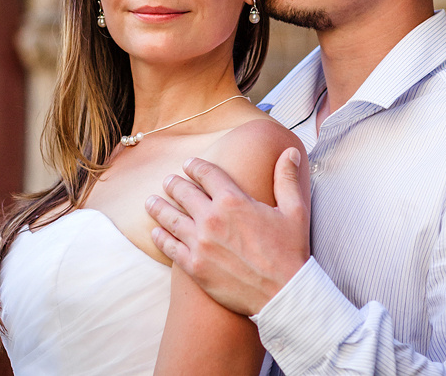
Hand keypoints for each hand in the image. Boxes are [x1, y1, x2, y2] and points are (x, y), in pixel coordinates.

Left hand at [146, 147, 310, 315]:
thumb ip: (287, 178)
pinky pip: (169, 246)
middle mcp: (212, 219)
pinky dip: (160, 237)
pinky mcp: (194, 266)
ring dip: (158, 206)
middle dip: (174, 184)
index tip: (188, 164)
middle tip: (168, 181)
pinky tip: (155, 232)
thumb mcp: (295, 211)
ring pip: (170, 217)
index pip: (207, 174)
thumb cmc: (290, 252)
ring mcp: (200, 243)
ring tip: (150, 201)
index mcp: (233, 201)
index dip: (195, 166)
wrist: (283, 294)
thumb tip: (291, 151)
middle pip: (183, 192)